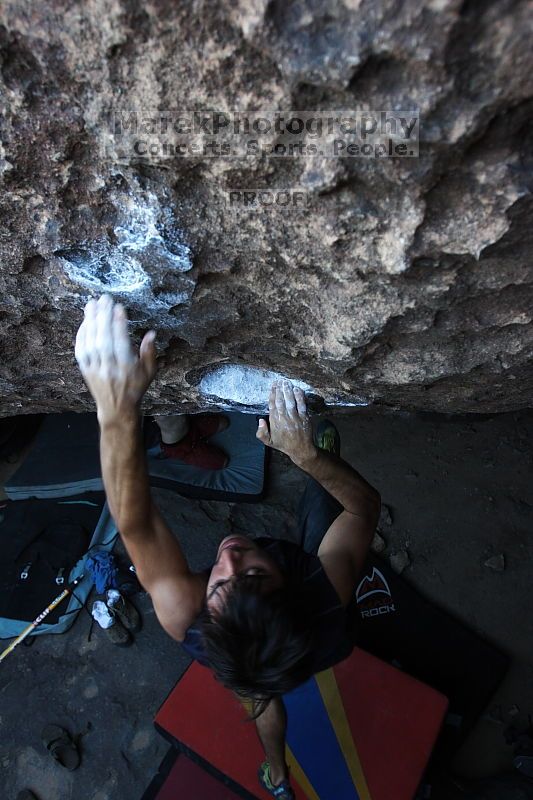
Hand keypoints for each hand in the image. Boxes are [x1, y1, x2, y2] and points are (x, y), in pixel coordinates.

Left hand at [75, 294, 156, 423]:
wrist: (116, 408)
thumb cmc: (135, 387)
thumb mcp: (149, 372)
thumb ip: (150, 352)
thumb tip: (151, 333)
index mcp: (127, 367)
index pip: (121, 342)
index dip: (119, 324)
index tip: (119, 307)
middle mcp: (109, 367)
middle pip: (104, 338)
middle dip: (103, 317)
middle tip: (104, 299)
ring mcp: (95, 368)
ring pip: (90, 341)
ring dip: (90, 321)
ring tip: (91, 304)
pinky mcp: (85, 369)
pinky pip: (81, 349)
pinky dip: (82, 334)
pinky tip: (85, 321)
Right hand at [256, 380, 316, 465]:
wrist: (300, 449)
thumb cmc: (284, 444)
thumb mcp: (269, 441)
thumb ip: (261, 432)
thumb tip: (260, 420)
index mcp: (275, 422)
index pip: (272, 405)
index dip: (272, 394)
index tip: (273, 386)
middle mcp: (284, 418)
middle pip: (280, 400)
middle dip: (279, 389)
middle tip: (279, 381)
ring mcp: (295, 417)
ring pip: (290, 400)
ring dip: (288, 390)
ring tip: (286, 382)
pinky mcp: (304, 417)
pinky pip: (302, 404)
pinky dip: (299, 396)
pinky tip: (297, 389)